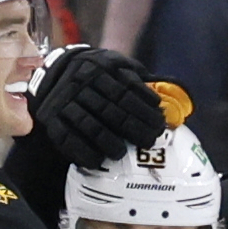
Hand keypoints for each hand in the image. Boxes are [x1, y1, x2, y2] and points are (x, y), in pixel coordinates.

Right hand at [28, 44, 166, 167]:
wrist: (54, 74)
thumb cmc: (98, 76)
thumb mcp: (118, 67)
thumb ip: (141, 79)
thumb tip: (176, 91)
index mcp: (100, 67)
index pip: (126, 91)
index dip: (145, 110)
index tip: (160, 123)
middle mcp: (80, 82)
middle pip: (111, 110)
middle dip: (133, 128)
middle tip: (149, 141)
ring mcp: (64, 101)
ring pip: (90, 124)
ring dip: (108, 141)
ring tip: (123, 153)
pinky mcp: (51, 118)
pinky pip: (67, 138)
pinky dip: (83, 151)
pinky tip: (97, 161)